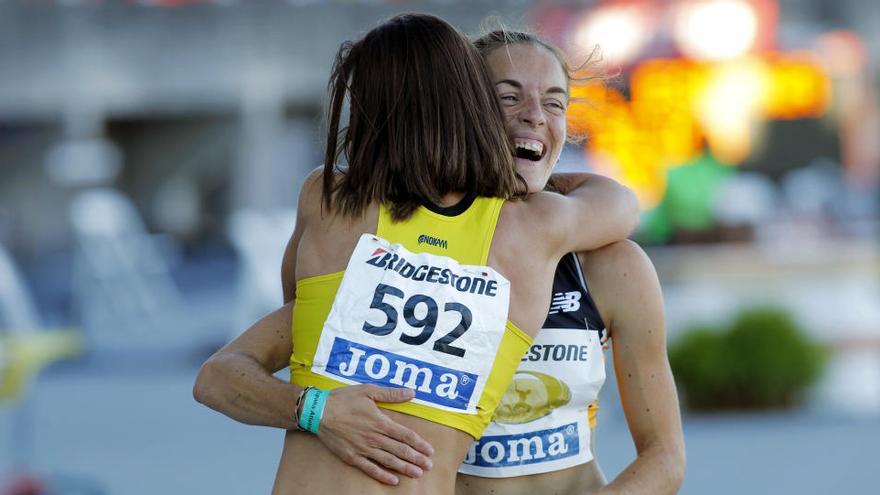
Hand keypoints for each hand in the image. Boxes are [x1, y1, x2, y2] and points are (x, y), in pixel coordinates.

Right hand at [317, 384, 433, 484]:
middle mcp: (374, 438)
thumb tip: (411, 392)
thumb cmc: (343, 399)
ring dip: (404, 468)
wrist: (318, 412)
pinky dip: (382, 475)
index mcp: (380, 422)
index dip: (419, 444)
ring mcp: (363, 449)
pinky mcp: (352, 457)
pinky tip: (393, 481)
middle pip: (400, 450)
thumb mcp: (368, 391)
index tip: (430, 451)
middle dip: (416, 458)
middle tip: (429, 465)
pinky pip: (370, 469)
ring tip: (417, 473)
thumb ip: (391, 394)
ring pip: (388, 461)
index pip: (405, 435)